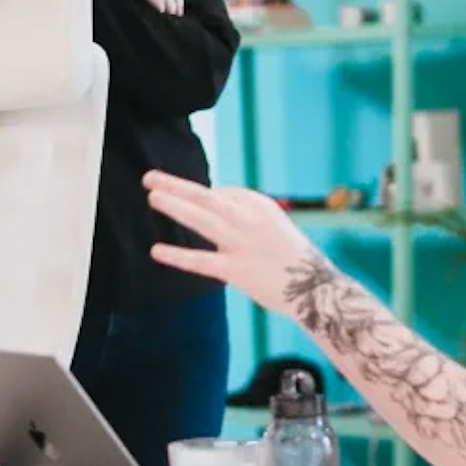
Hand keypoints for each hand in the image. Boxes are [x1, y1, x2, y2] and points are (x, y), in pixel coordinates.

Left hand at [144, 175, 318, 314]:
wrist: (315, 288)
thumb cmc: (291, 257)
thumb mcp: (273, 224)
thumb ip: (244, 214)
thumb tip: (214, 202)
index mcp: (261, 206)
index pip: (223, 194)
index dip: (202, 199)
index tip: (191, 204)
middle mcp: (251, 220)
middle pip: (207, 198)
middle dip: (177, 186)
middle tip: (150, 177)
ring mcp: (243, 245)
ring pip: (203, 220)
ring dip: (177, 207)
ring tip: (153, 197)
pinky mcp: (237, 271)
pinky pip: (202, 261)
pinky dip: (178, 256)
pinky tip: (157, 250)